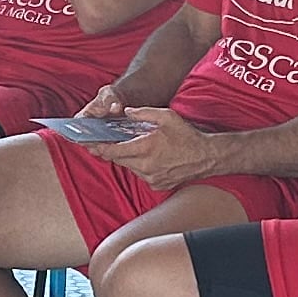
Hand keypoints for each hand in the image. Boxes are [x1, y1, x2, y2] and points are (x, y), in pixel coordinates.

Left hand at [81, 105, 219, 186]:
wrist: (207, 157)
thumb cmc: (188, 136)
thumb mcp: (167, 116)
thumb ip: (143, 113)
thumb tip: (126, 112)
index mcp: (146, 148)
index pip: (113, 151)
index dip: (99, 147)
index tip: (90, 143)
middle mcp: (145, 166)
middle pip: (119, 159)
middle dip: (112, 150)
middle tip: (106, 141)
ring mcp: (151, 178)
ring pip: (129, 167)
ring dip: (128, 157)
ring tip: (136, 146)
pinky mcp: (157, 185)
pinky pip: (141, 174)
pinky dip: (140, 166)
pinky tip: (150, 157)